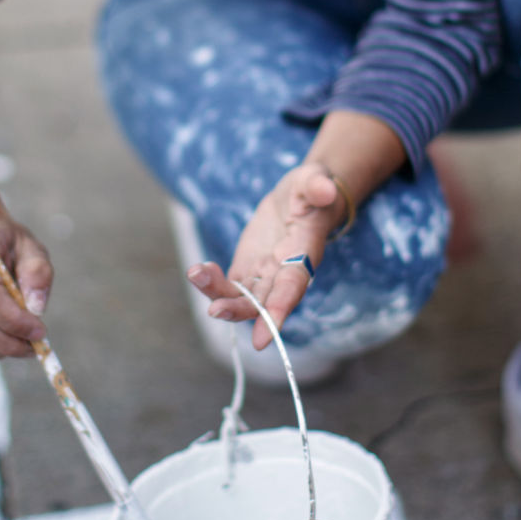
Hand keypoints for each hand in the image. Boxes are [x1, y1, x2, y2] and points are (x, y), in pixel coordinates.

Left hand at [185, 164, 344, 350]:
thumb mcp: (314, 181)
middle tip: (214, 310)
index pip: (292, 287)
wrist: (301, 197)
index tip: (264, 339)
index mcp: (304, 255)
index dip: (279, 311)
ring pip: (241, 298)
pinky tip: (197, 271)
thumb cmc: (312, 190)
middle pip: (262, 302)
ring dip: (218, 295)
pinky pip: (229, 286)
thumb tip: (324, 190)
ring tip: (196, 274)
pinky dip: (212, 283)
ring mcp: (264, 274)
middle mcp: (283, 273)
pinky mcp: (248, 269)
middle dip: (239, 310)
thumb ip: (317, 186)